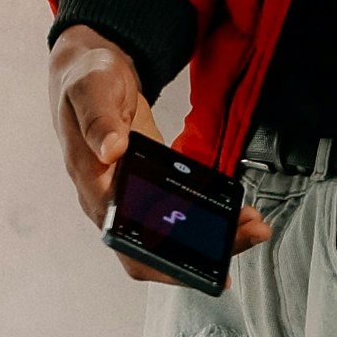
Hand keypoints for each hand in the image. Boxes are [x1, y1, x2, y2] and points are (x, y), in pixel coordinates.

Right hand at [48, 36, 267, 253]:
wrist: (92, 70)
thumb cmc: (86, 81)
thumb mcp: (92, 89)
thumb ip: (99, 119)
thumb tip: (110, 150)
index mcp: (92, 181)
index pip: (122, 239)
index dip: (158, 261)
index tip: (194, 265)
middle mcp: (110, 198)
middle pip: (154, 247)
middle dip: (201, 253)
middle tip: (245, 236)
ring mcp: (132, 193)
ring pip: (170, 235)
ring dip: (213, 236)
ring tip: (250, 225)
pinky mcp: (151, 183)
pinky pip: (179, 212)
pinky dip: (209, 215)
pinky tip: (235, 209)